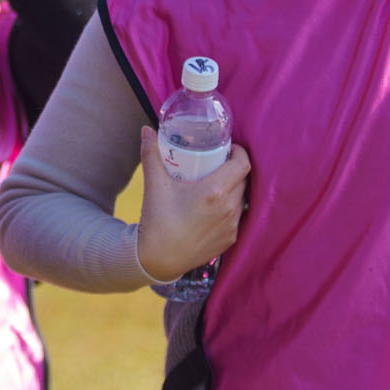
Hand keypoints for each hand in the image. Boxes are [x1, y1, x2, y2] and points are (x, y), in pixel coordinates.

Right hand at [134, 126, 250, 285]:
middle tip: (219, 164)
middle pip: (243, 180)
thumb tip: (146, 130)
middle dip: (235, 168)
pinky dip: (230, 208)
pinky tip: (216, 206)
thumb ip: (151, 154)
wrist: (158, 259)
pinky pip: (237, 217)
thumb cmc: (157, 220)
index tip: (229, 149)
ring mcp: (231, 226)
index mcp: (215, 192)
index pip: (242, 164)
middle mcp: (228, 208)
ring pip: (241, 199)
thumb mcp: (154, 184)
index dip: (239, 152)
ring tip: (218, 184)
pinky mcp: (230, 240)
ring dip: (234, 189)